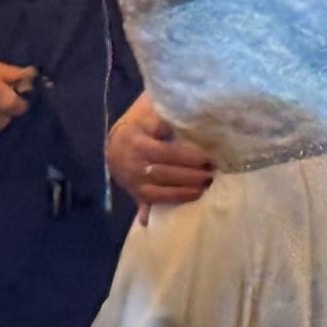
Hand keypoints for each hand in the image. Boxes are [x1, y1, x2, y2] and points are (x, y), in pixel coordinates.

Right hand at [106, 93, 213, 225]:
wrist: (115, 141)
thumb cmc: (139, 122)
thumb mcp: (149, 111)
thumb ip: (165, 114)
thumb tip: (189, 116)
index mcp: (138, 143)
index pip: (166, 152)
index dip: (188, 157)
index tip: (208, 157)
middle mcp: (133, 166)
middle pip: (164, 174)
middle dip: (190, 176)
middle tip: (212, 173)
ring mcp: (133, 183)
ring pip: (158, 193)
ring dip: (182, 193)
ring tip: (204, 188)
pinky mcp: (135, 194)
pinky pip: (146, 204)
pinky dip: (152, 211)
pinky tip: (163, 216)